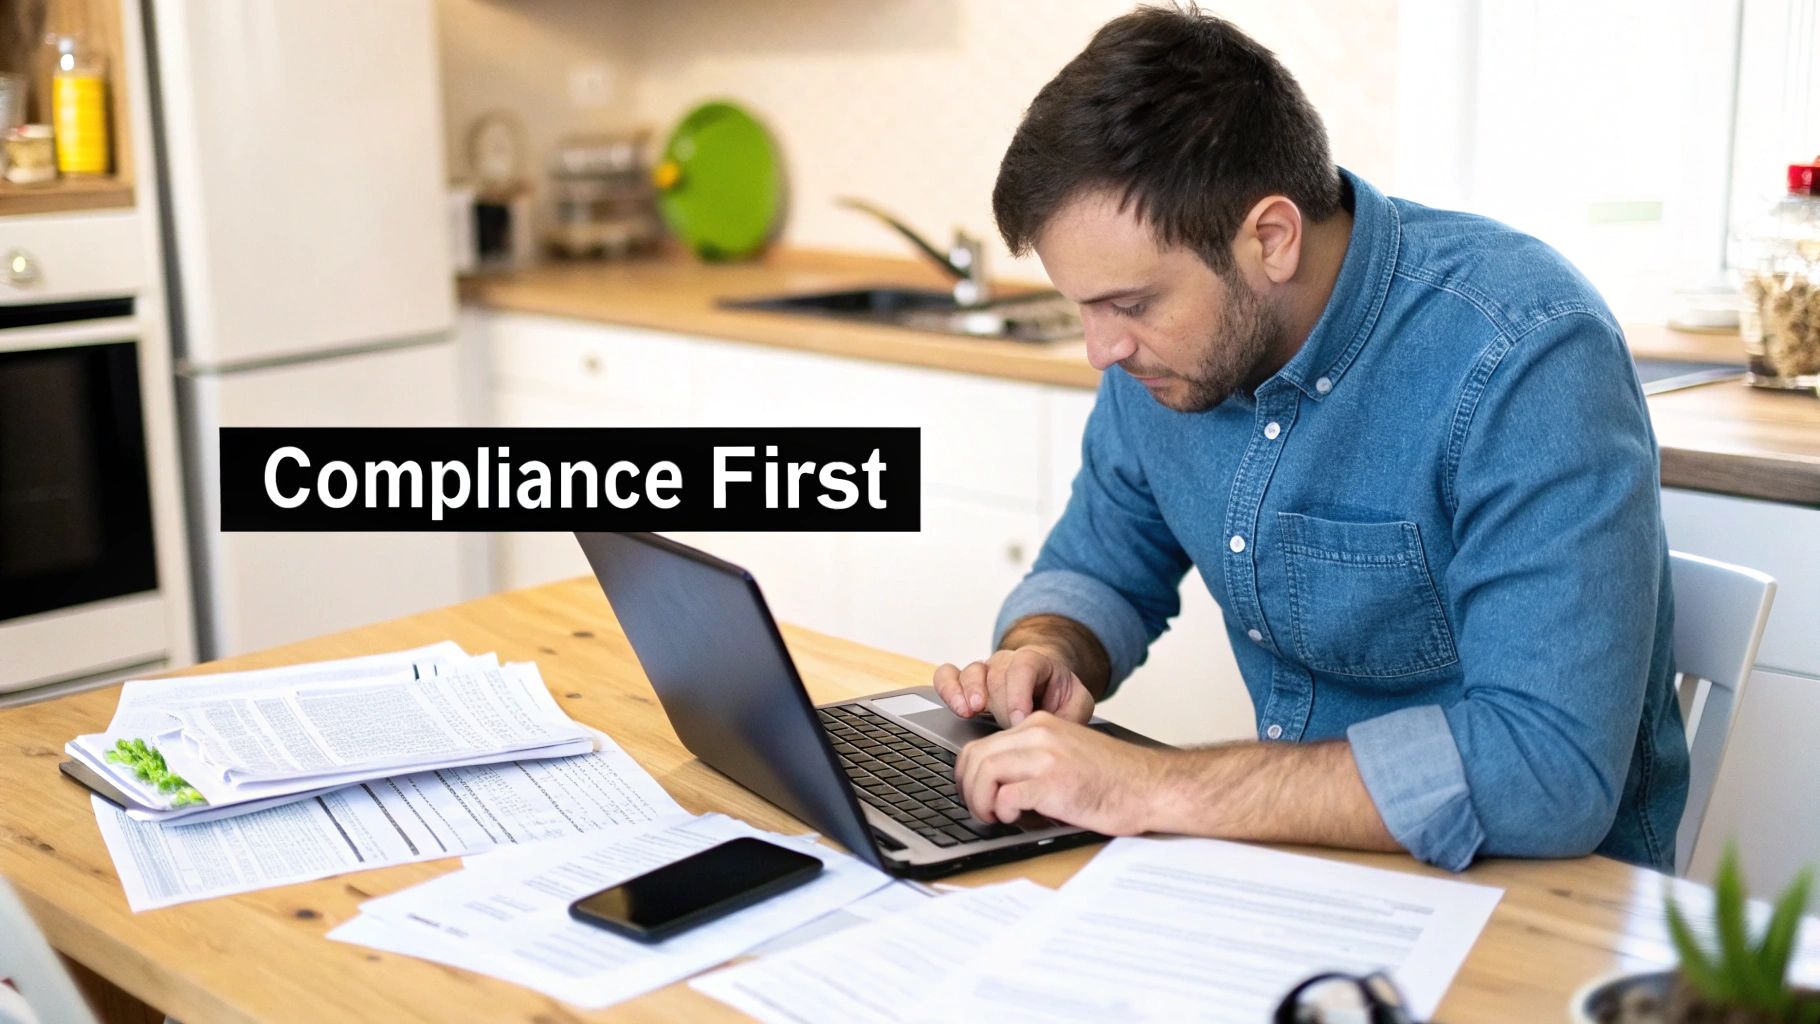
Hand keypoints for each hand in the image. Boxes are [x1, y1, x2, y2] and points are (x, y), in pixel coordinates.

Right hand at [931, 647, 1095, 726]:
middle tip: (1008, 729)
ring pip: (971, 672)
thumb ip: (1070, 715)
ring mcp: (984, 671)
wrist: (1046, 691)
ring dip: (969, 692)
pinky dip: (948, 690)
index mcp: (1036, 662)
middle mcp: (1006, 663)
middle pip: (997, 674)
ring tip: (972, 711)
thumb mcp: (1076, 705)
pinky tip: (957, 708)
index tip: (1020, 720)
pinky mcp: (964, 684)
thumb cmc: (1059, 699)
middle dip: (1001, 705)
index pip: (1024, 666)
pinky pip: (947, 676)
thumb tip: (1056, 733)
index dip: (1019, 692)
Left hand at [954, 712, 1164, 835]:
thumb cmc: (1113, 779)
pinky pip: (1006, 797)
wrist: (1150, 787)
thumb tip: (996, 786)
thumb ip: (1032, 759)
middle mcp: (1039, 734)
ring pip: (984, 774)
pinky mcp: (1053, 783)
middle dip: (969, 790)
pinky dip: (1003, 812)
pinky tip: (1015, 819)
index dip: (969, 775)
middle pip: (976, 758)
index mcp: (1040, 725)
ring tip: (994, 817)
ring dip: (981, 802)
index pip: (981, 745)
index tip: (974, 794)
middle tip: (981, 811)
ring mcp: (1046, 757)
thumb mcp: (1066, 754)